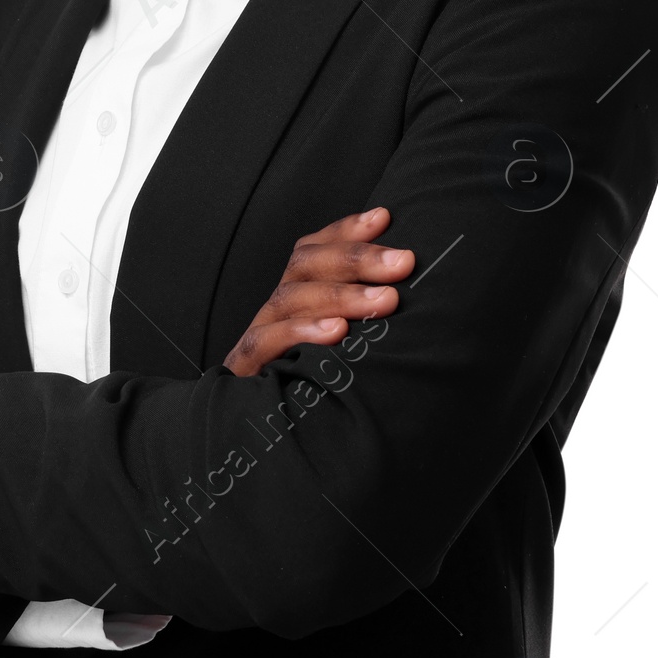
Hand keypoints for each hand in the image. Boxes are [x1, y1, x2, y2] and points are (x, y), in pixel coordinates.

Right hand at [224, 206, 413, 375]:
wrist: (269, 439)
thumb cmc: (320, 387)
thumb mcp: (350, 345)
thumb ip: (371, 313)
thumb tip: (411, 282)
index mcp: (300, 293)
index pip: (317, 247)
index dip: (348, 230)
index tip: (385, 218)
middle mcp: (278, 307)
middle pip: (307, 264)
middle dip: (358, 258)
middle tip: (405, 262)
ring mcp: (260, 334)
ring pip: (292, 298)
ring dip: (342, 295)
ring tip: (386, 300)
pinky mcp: (246, 368)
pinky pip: (265, 341)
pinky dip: (301, 332)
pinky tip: (337, 332)